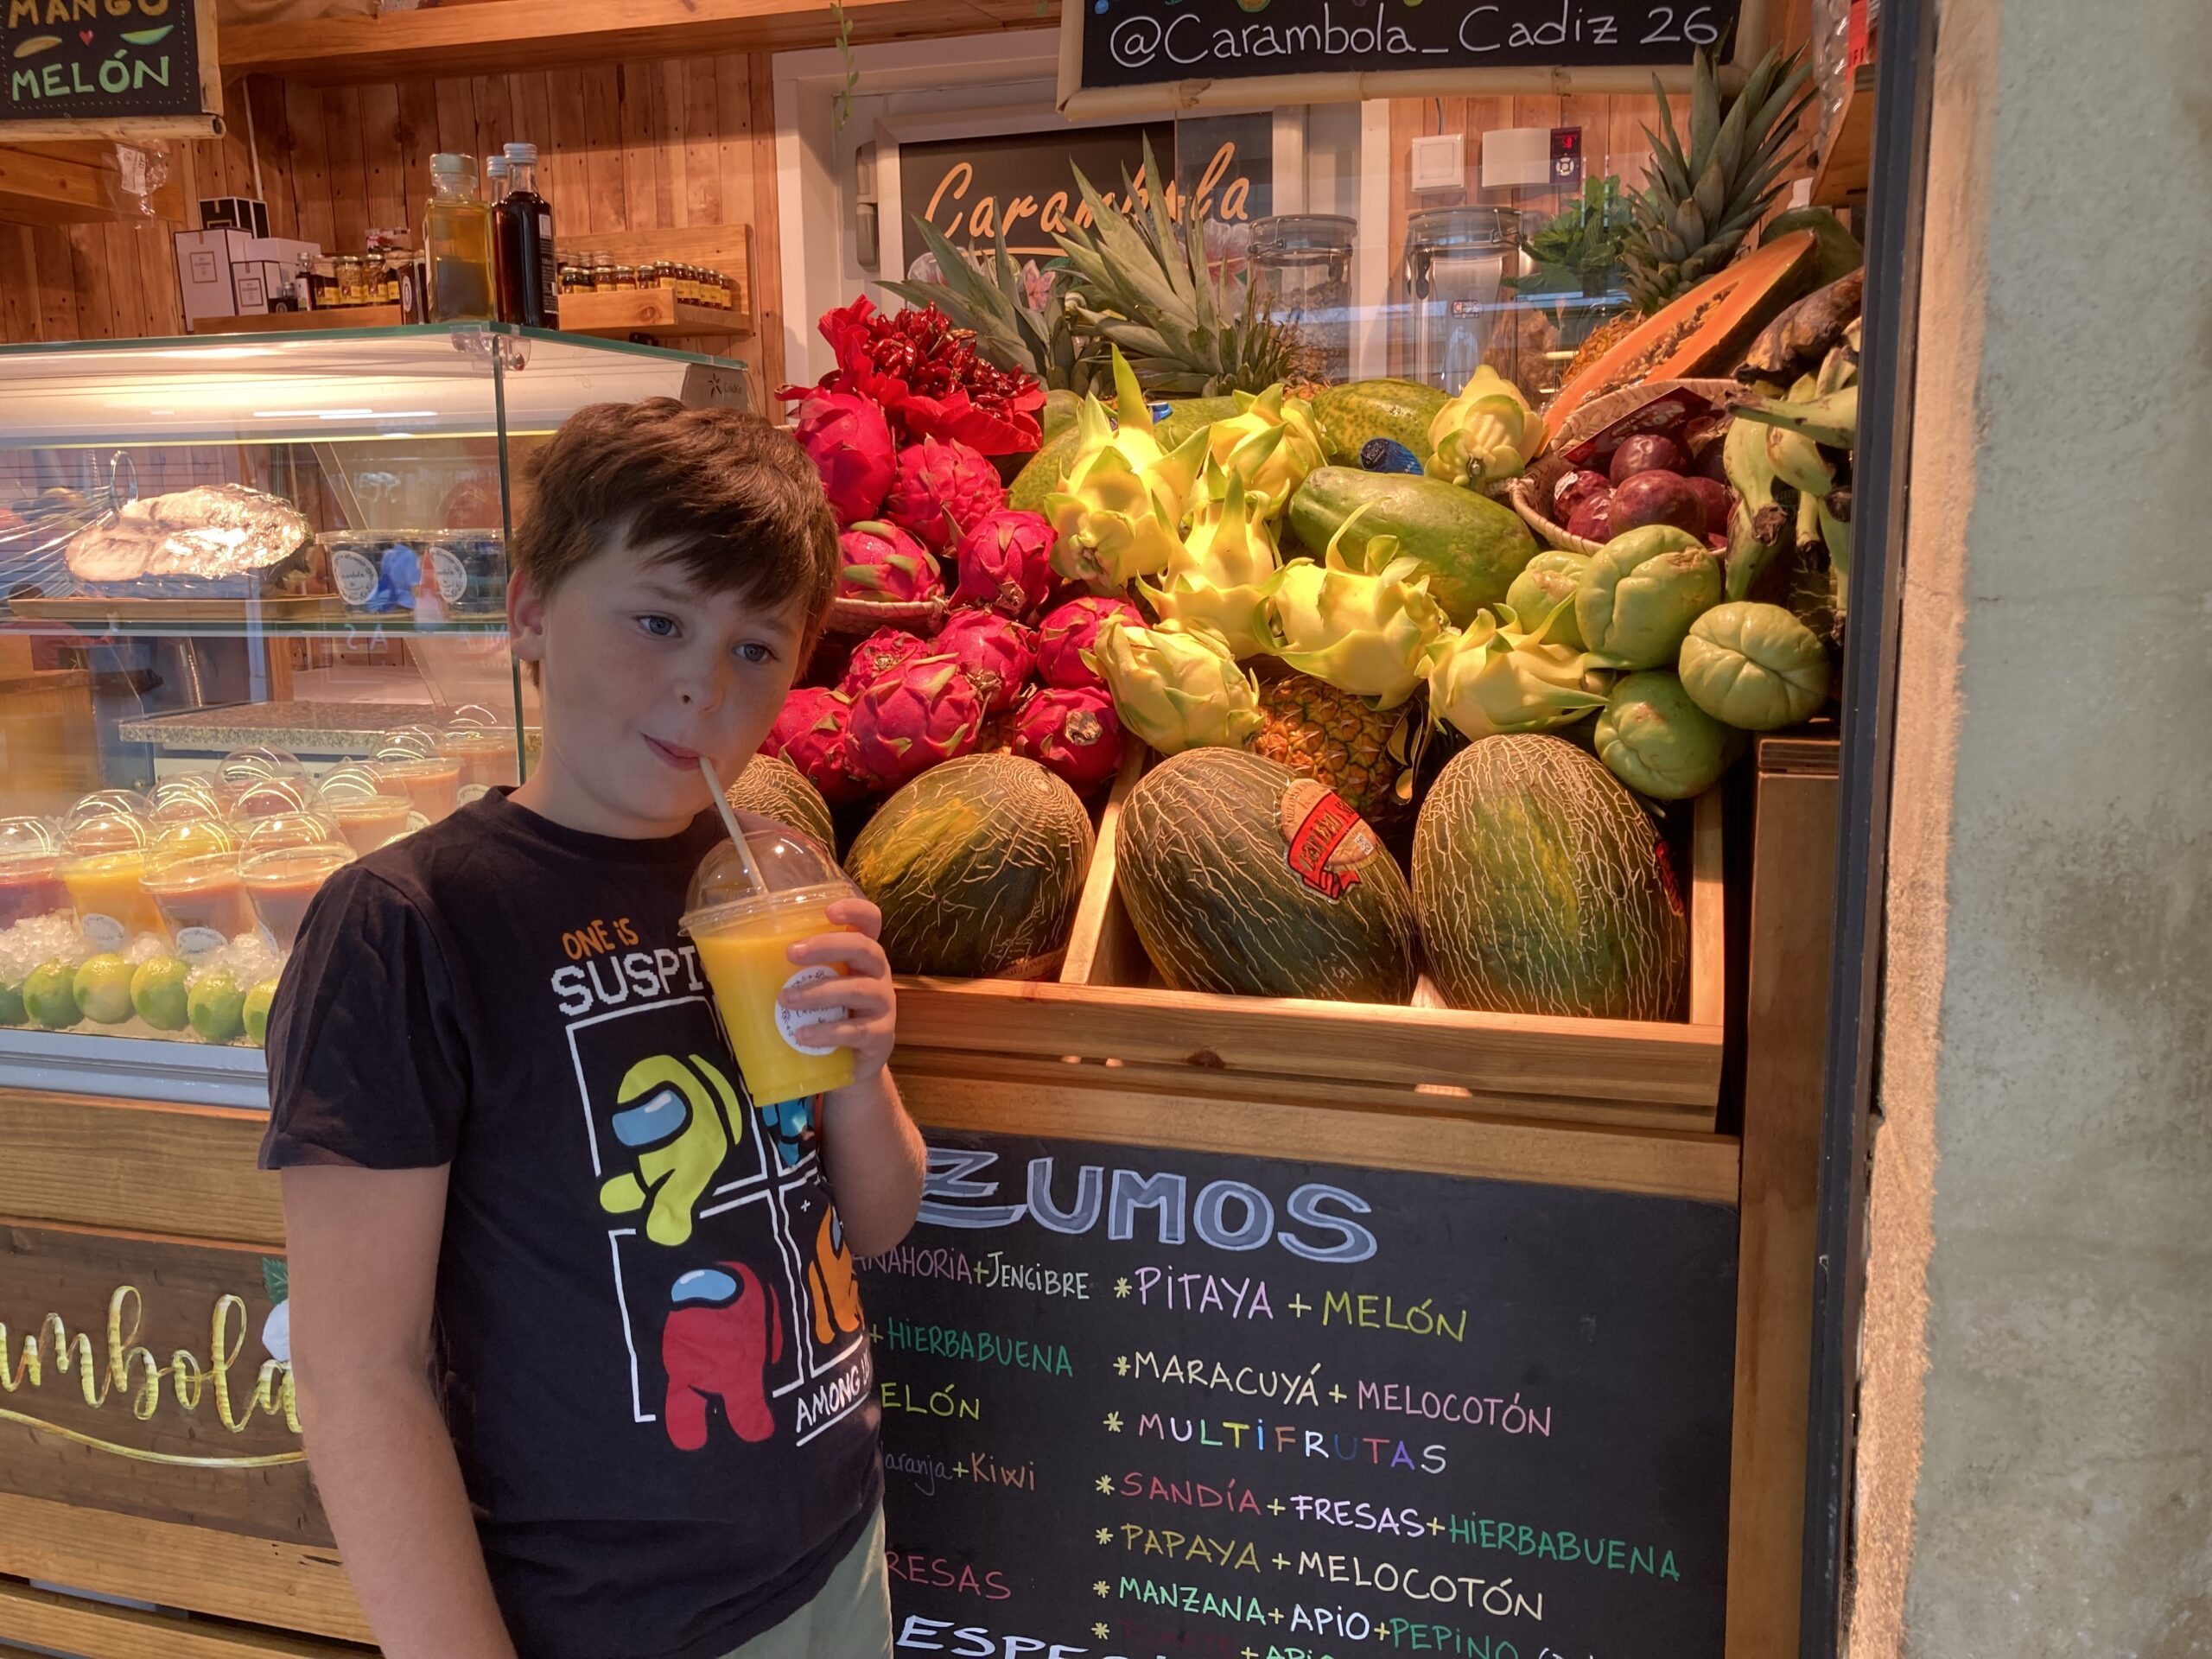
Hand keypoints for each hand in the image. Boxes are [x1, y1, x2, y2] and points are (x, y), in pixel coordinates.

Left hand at [781, 896, 895, 1083]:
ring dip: (819, 992)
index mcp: (862, 955)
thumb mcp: (816, 986)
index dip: (855, 911)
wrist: (852, 1064)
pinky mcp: (881, 1035)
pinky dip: (827, 1032)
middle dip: (827, 946)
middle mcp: (878, 974)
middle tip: (791, 953)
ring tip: (786, 1000)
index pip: (870, 921)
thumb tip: (728, 960)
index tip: (828, 911)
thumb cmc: (827, 1015)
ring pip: (858, 989)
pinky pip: (856, 1030)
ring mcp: (884, 1005)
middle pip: (865, 948)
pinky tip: (802, 1035)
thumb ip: (795, 971)